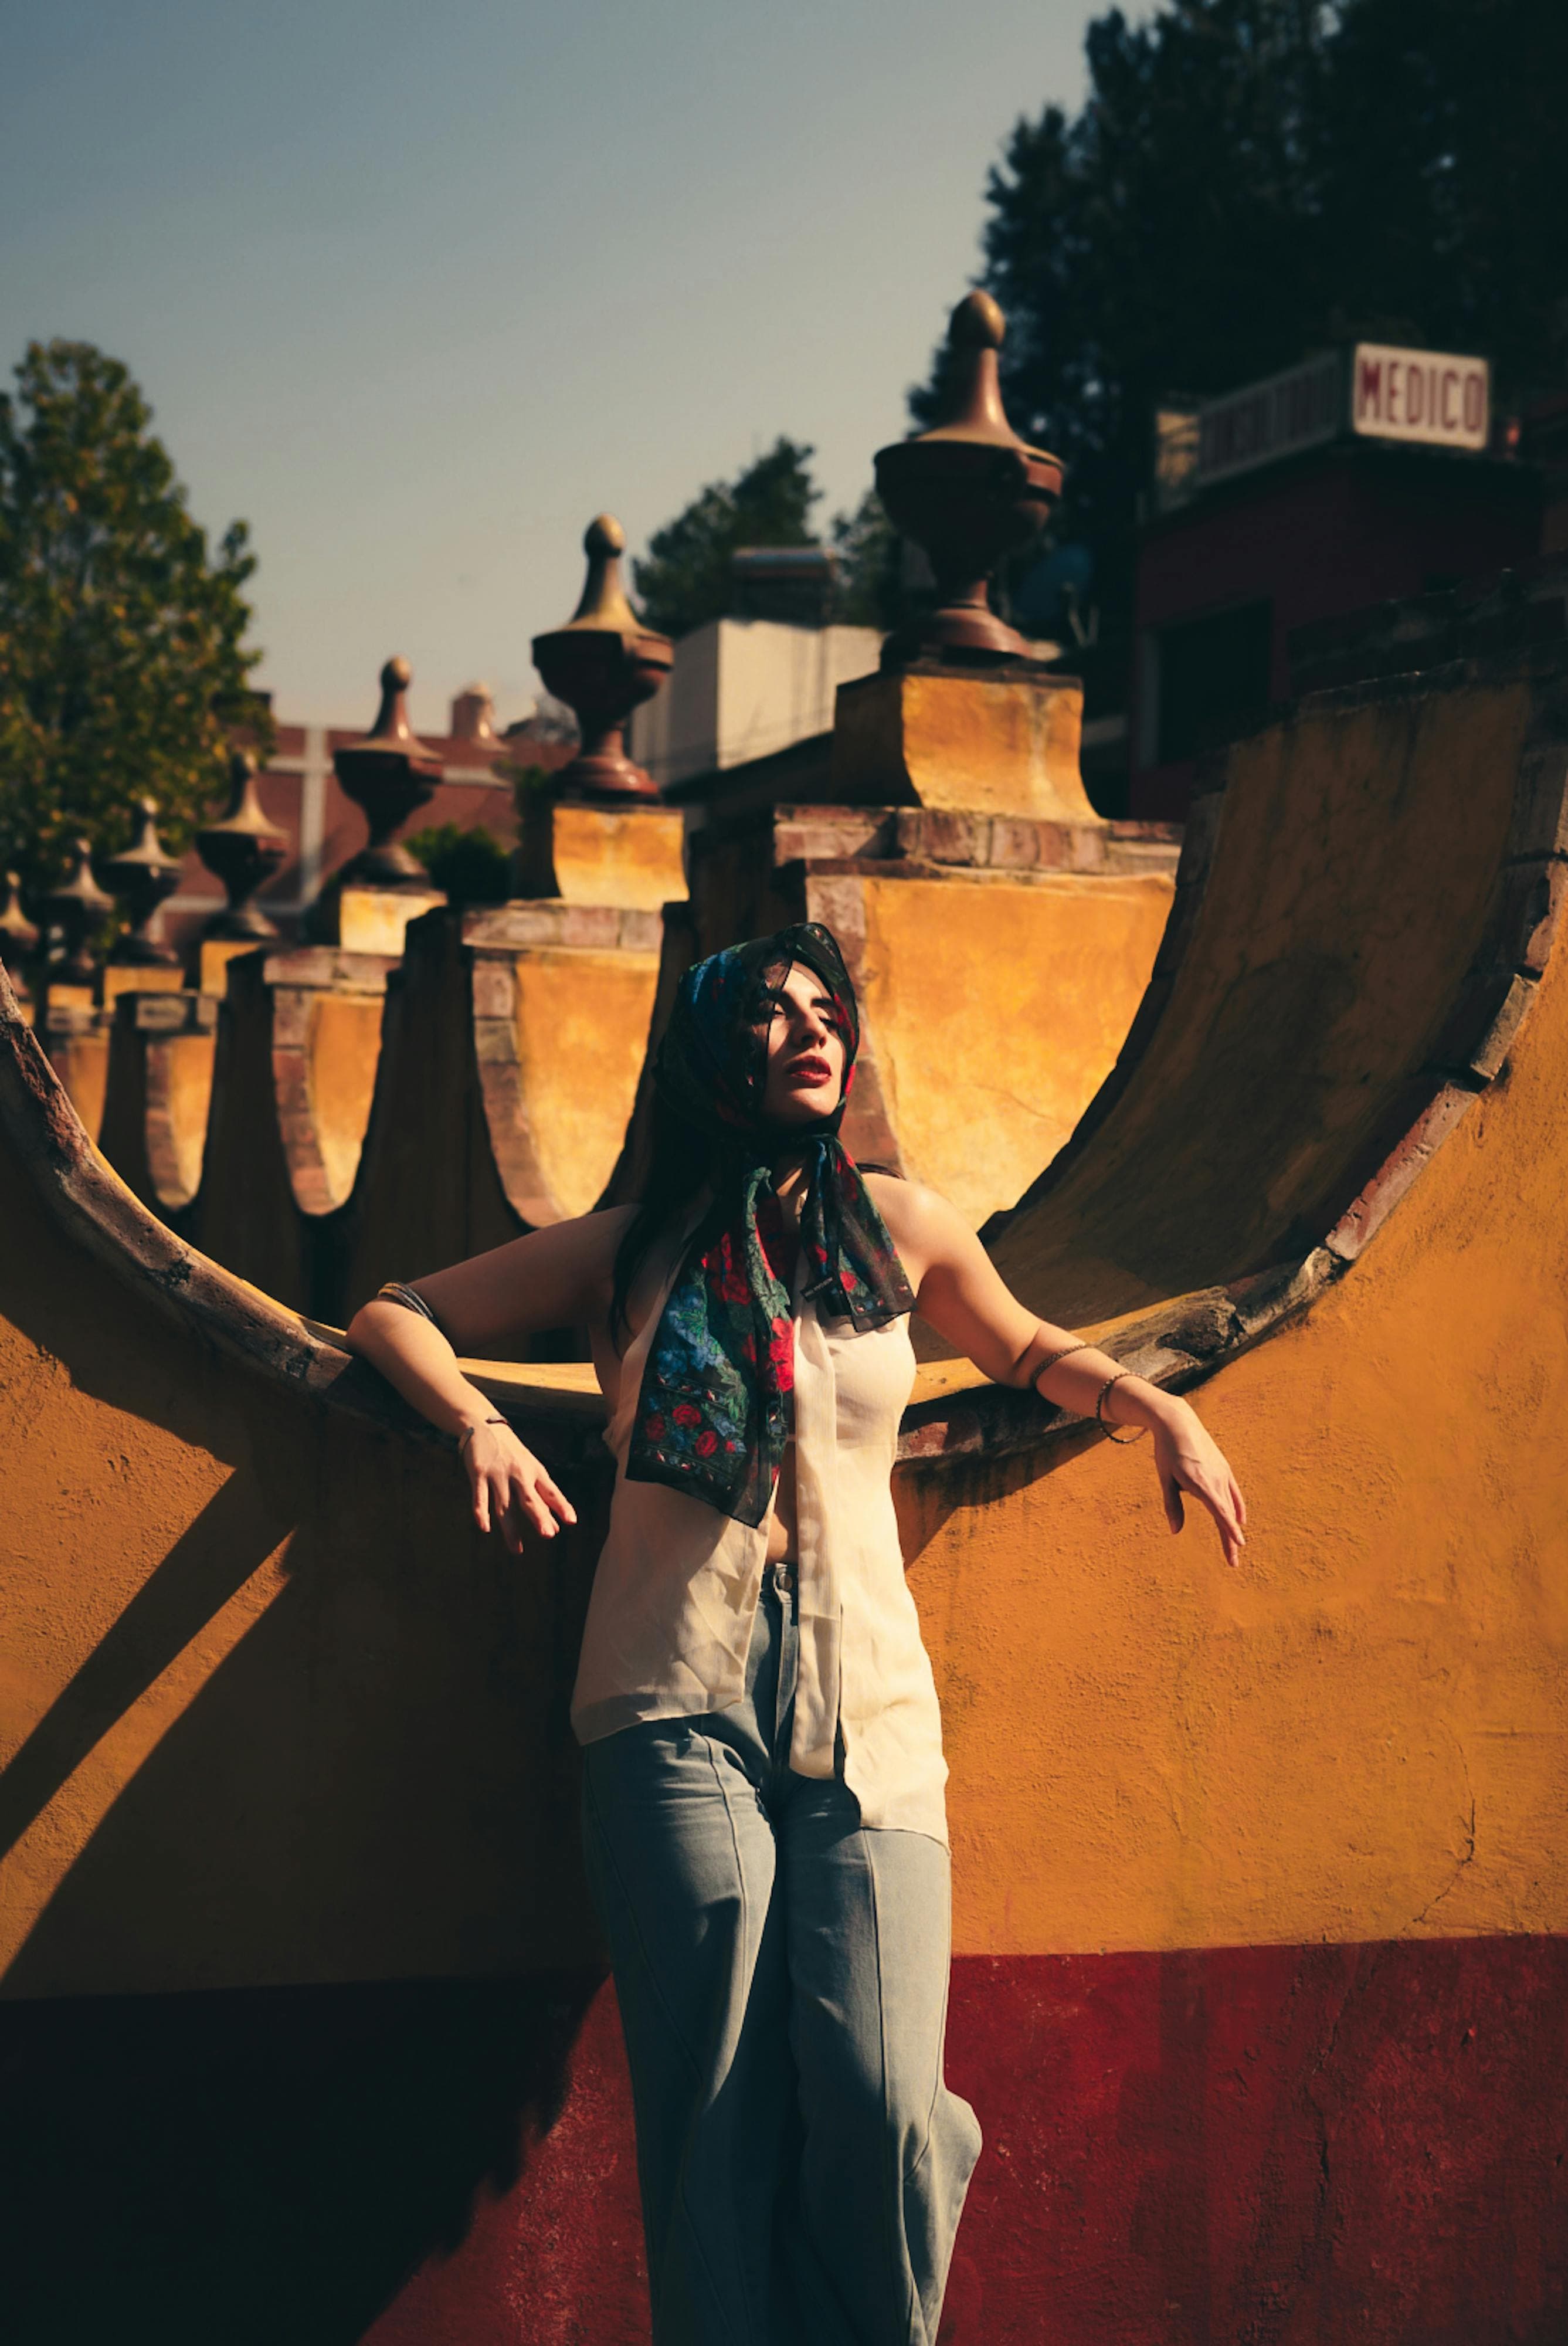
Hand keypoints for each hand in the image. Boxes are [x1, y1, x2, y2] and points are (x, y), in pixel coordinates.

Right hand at [462, 1418, 577, 1552]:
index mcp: (535, 1471)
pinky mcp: (478, 1474)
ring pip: (504, 1506)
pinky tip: (485, 1528)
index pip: (551, 1492)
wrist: (485, 1426)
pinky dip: (481, 1513)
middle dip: (539, 1517)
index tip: (572, 1521)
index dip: (562, 1506)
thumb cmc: (513, 1453)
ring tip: (517, 1550)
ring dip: (510, 1529)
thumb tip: (556, 1527)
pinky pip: (480, 1497)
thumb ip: (543, 1497)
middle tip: (548, 1535)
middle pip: (529, 1499)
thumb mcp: (532, 1469)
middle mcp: (518, 1474)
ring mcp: (497, 1474)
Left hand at [1152, 1406, 1246, 1567]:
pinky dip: (1237, 1508)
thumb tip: (1175, 1532)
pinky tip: (1240, 1520)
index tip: (1238, 1545)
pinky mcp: (1224, 1468)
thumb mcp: (1165, 1478)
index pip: (1219, 1511)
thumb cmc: (1167, 1451)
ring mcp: (1222, 1473)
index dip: (1229, 1529)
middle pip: (1226, 1514)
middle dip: (1230, 1539)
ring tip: (1235, 1547)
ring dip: (1233, 1527)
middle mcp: (1215, 1479)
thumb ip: (1172, 1505)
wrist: (1178, 1422)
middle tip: (1233, 1563)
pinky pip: (1234, 1492)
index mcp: (1200, 1483)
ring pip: (1231, 1505)